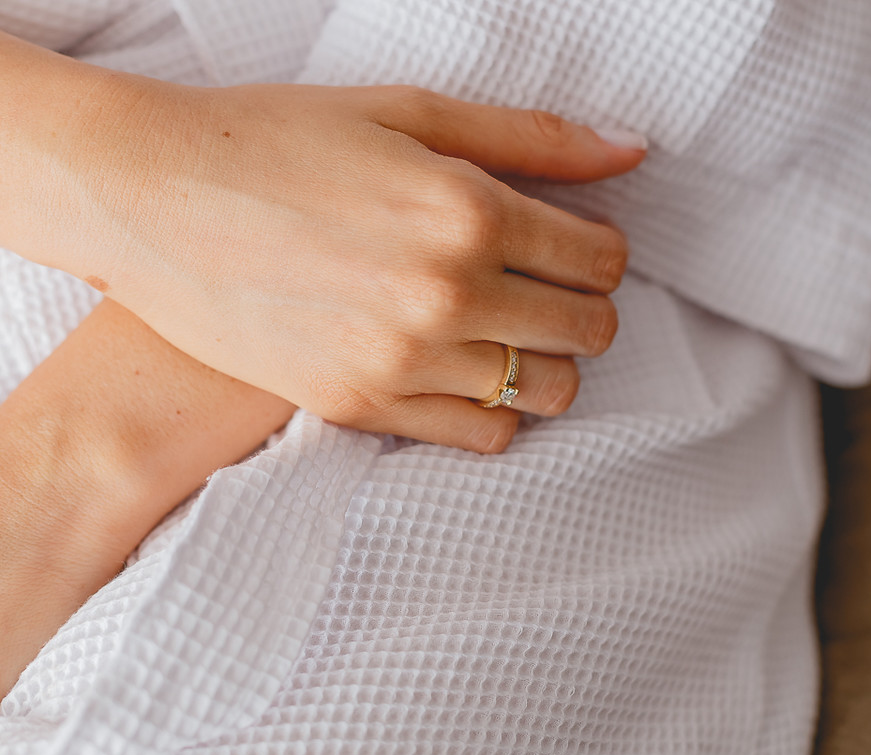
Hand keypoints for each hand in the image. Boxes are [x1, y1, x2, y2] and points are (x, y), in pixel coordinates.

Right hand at [4, 49, 644, 450]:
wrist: (148, 197)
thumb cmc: (276, 139)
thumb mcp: (406, 112)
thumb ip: (530, 138)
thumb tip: (632, 153)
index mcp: (468, 209)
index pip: (602, 258)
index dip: (603, 249)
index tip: (577, 242)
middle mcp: (447, 294)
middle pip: (589, 329)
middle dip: (586, 305)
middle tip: (548, 284)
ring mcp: (403, 359)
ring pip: (550, 391)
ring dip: (550, 362)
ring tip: (512, 331)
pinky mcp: (360, 404)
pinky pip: (484, 435)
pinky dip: (496, 408)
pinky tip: (468, 370)